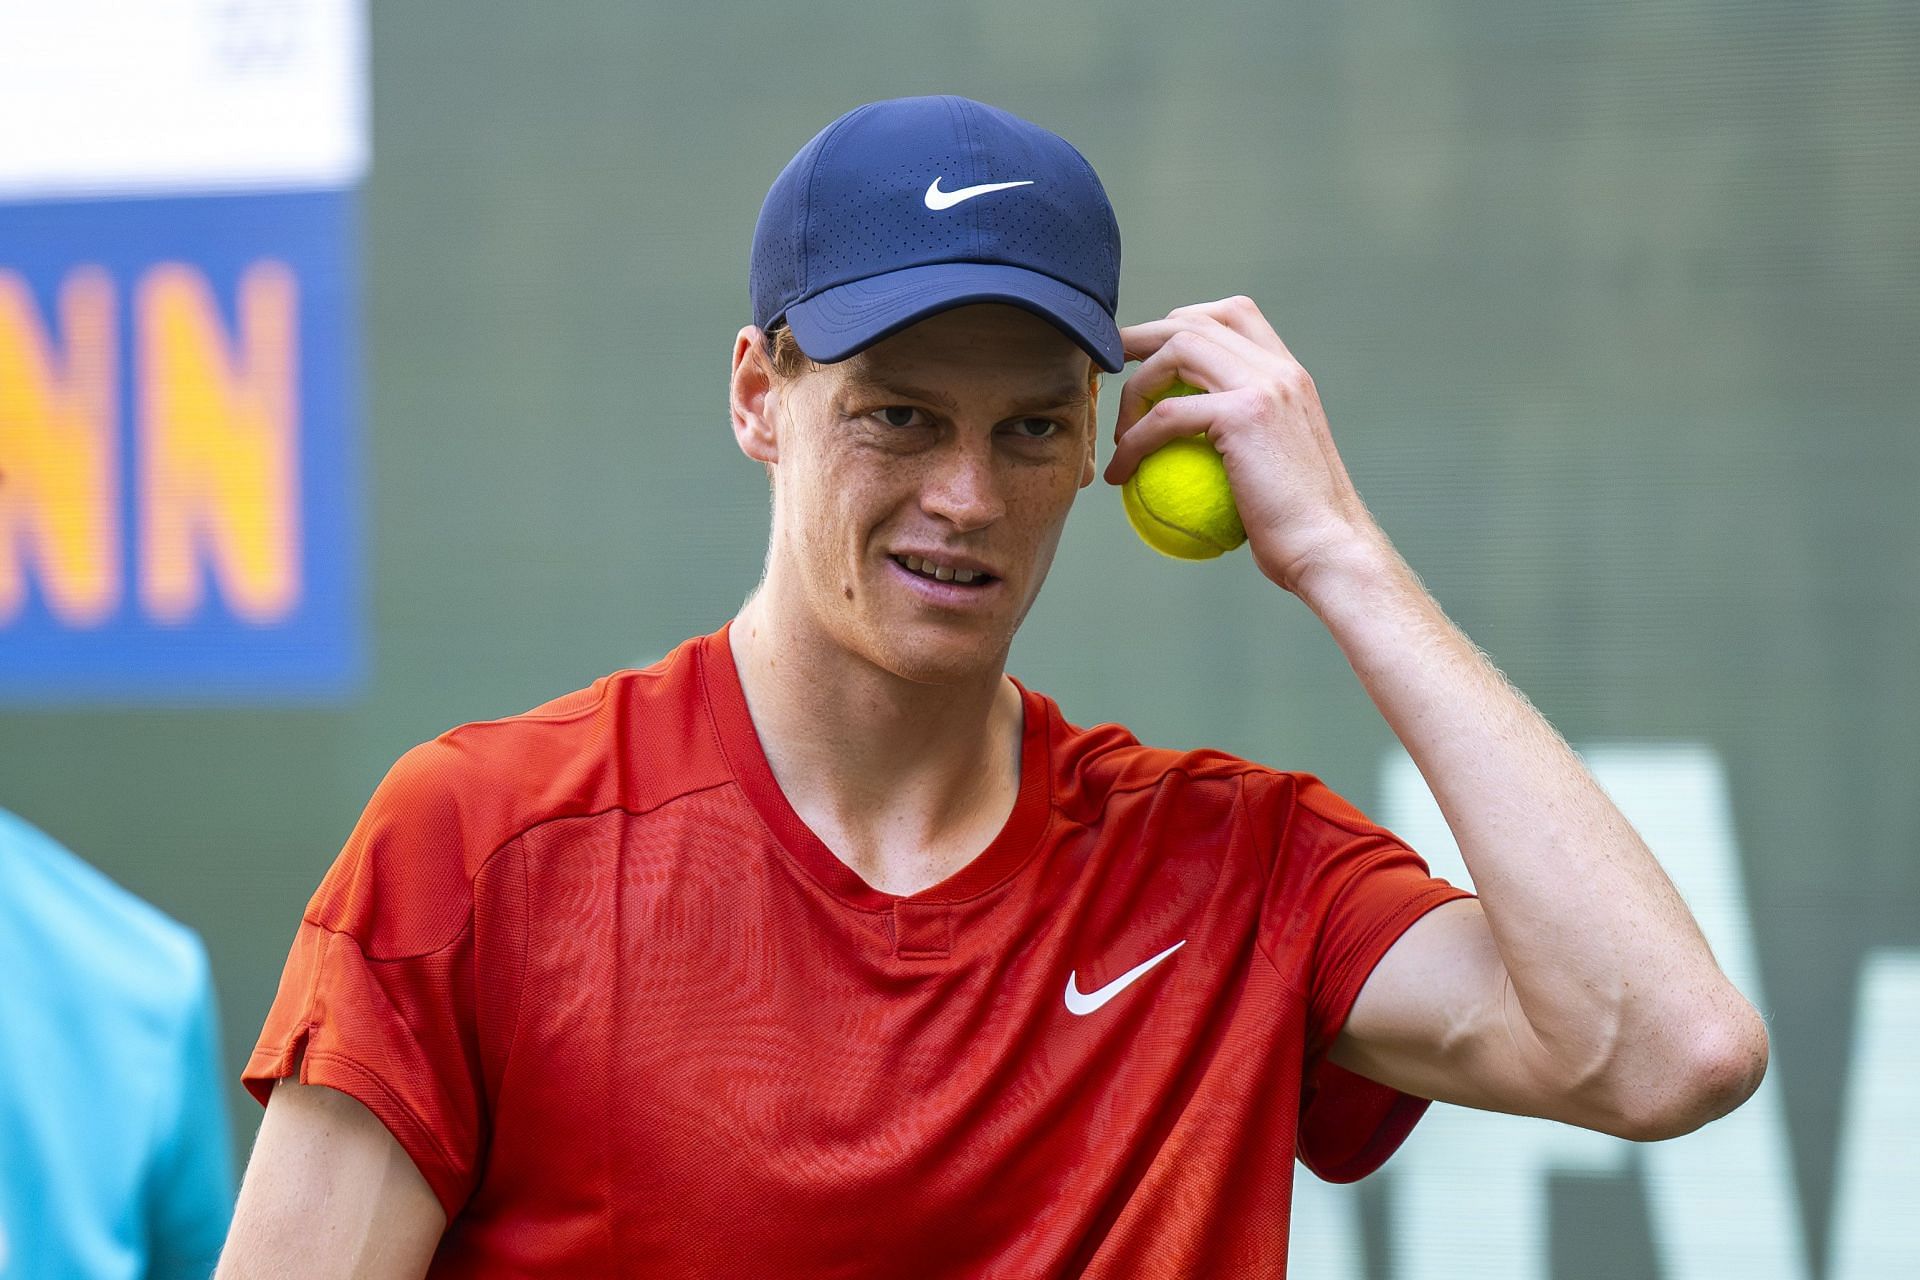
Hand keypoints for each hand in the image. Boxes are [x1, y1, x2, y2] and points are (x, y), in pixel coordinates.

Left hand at [1104, 295, 1382, 595]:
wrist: (1329, 551)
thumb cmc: (1297, 528)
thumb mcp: (1274, 465)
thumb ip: (1242, 437)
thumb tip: (1190, 444)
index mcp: (1289, 374)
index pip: (1235, 312)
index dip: (1182, 322)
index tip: (1149, 358)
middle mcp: (1279, 369)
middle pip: (1194, 321)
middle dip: (1141, 338)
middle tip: (1108, 374)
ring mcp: (1264, 386)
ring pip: (1176, 352)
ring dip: (1134, 388)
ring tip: (1120, 435)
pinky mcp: (1243, 415)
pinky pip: (1166, 415)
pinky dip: (1133, 442)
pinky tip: (1120, 473)